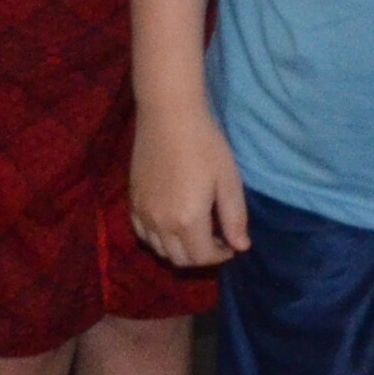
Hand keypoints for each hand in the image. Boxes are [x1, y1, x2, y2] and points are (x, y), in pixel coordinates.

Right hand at [130, 95, 251, 269]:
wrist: (168, 115)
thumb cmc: (205, 144)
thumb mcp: (228, 180)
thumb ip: (234, 217)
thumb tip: (241, 247)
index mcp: (188, 220)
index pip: (203, 257)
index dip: (220, 255)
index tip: (230, 244)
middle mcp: (161, 224)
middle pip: (180, 259)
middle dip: (200, 256)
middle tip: (215, 240)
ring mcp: (143, 213)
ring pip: (159, 249)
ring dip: (179, 250)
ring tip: (194, 233)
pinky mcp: (132, 201)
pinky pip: (142, 233)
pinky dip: (157, 238)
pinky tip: (170, 223)